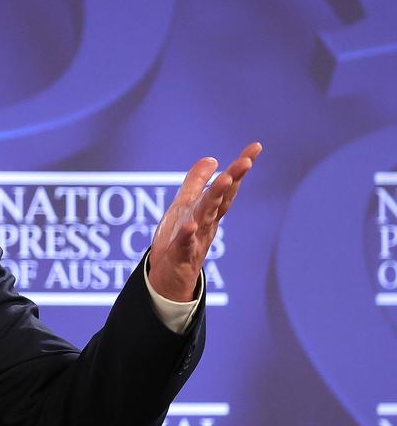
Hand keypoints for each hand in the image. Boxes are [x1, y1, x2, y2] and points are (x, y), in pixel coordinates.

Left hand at [148, 141, 262, 301]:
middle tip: (245, 161)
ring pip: (206, 216)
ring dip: (215, 198)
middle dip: (232, 179)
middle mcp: (206, 222)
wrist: (169, 278)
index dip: (240, 167)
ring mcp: (195, 238)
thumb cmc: (178, 240)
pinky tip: (191, 225)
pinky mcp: (180, 254)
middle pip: (221, 198)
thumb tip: (212, 159)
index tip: (256, 147)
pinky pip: (185, 243)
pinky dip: (188, 234)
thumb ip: (197, 183)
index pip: (227, 186)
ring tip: (224, 179)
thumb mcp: (186, 206)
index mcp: (208, 210)